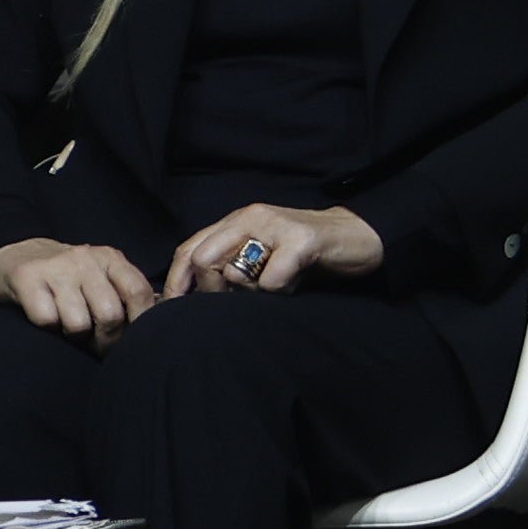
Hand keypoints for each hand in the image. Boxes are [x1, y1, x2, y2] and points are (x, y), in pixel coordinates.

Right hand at [0, 237, 159, 345]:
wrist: (16, 254)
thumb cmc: (68, 276)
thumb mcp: (101, 275)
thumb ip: (127, 293)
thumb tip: (160, 323)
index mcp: (109, 258)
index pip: (139, 292)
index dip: (139, 323)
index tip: (132, 340)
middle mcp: (84, 259)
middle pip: (110, 314)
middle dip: (105, 340)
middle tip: (96, 344)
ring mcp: (55, 268)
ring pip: (78, 323)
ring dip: (74, 336)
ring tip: (69, 328)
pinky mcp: (27, 278)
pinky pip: (47, 320)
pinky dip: (48, 328)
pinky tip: (46, 318)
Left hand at [174, 204, 381, 296]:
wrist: (356, 235)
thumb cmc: (304, 253)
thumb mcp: (260, 255)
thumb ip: (230, 265)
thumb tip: (192, 296)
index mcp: (235, 222)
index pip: (188, 249)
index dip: (175, 282)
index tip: (172, 310)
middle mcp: (250, 217)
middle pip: (202, 259)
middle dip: (210, 291)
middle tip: (232, 304)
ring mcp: (275, 226)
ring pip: (235, 272)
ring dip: (250, 293)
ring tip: (274, 288)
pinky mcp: (301, 240)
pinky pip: (272, 280)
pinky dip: (280, 292)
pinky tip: (294, 285)